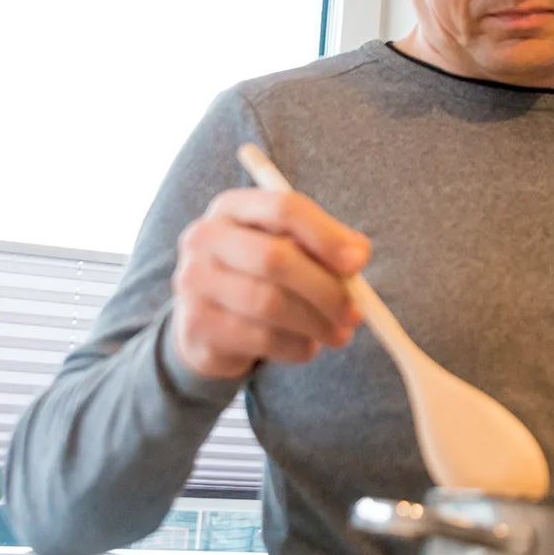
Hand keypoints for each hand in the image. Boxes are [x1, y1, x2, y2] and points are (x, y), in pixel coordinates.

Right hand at [170, 187, 368, 380]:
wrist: (205, 323)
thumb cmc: (259, 276)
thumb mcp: (288, 249)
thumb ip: (324, 246)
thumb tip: (357, 255)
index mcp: (232, 207)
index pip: (284, 209)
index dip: (326, 235)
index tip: (359, 262)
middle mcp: (205, 238)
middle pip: (274, 258)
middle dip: (325, 289)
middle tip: (356, 313)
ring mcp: (193, 282)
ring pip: (269, 304)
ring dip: (316, 323)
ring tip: (339, 334)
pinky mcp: (196, 325)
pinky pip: (260, 339)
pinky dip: (297, 346)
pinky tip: (308, 347)